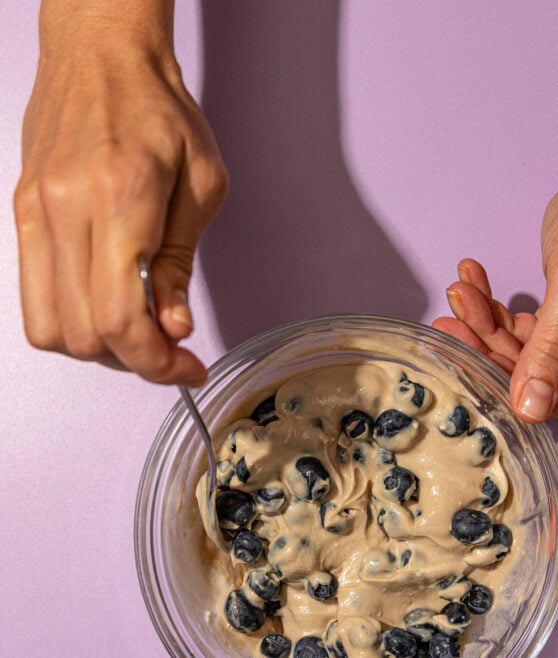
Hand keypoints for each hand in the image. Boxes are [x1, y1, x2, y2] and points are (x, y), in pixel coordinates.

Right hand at [14, 20, 227, 385]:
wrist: (101, 56)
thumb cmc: (159, 110)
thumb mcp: (202, 186)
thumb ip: (183, 264)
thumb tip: (173, 327)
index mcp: (120, 199)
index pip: (121, 318)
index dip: (156, 363)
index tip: (185, 368)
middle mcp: (66, 211)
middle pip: (86, 335)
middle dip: (135, 360)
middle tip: (169, 350)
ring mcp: (36, 216)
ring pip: (52, 329)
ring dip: (100, 349)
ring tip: (137, 330)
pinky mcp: (23, 218)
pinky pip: (33, 301)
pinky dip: (71, 323)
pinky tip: (104, 307)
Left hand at [434, 172, 557, 540]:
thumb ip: (552, 344)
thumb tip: (528, 409)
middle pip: (540, 404)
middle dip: (492, 374)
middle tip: (452, 332)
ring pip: (519, 371)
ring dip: (482, 339)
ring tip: (457, 296)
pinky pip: (517, 343)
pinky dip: (491, 320)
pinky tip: (470, 284)